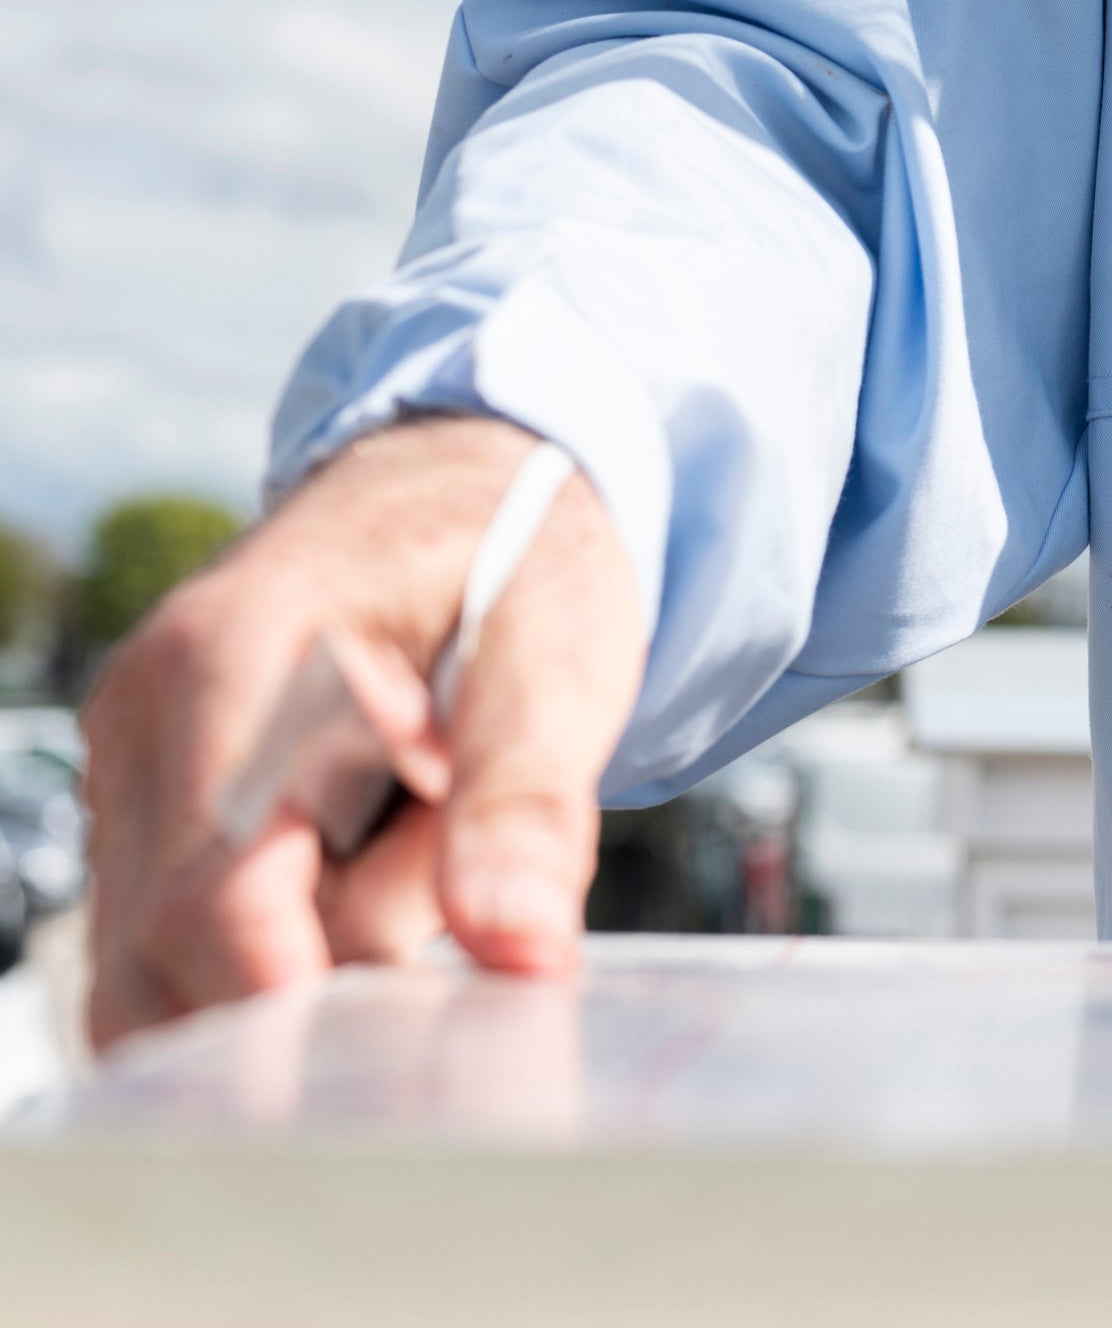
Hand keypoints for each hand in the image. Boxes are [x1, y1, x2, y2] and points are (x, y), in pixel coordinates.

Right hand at [80, 414, 643, 1048]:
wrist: (471, 482)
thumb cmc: (519, 556)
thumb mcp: (558, 660)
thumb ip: (527, 804)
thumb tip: (521, 953)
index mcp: (233, 666)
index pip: (209, 902)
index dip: (294, 1000)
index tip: (404, 1048)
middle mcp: (147, 717)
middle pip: (162, 954)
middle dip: (307, 981)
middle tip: (447, 904)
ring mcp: (134, 763)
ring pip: (161, 961)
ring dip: (298, 959)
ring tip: (422, 852)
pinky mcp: (151, 802)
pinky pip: (182, 930)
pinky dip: (285, 936)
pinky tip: (382, 862)